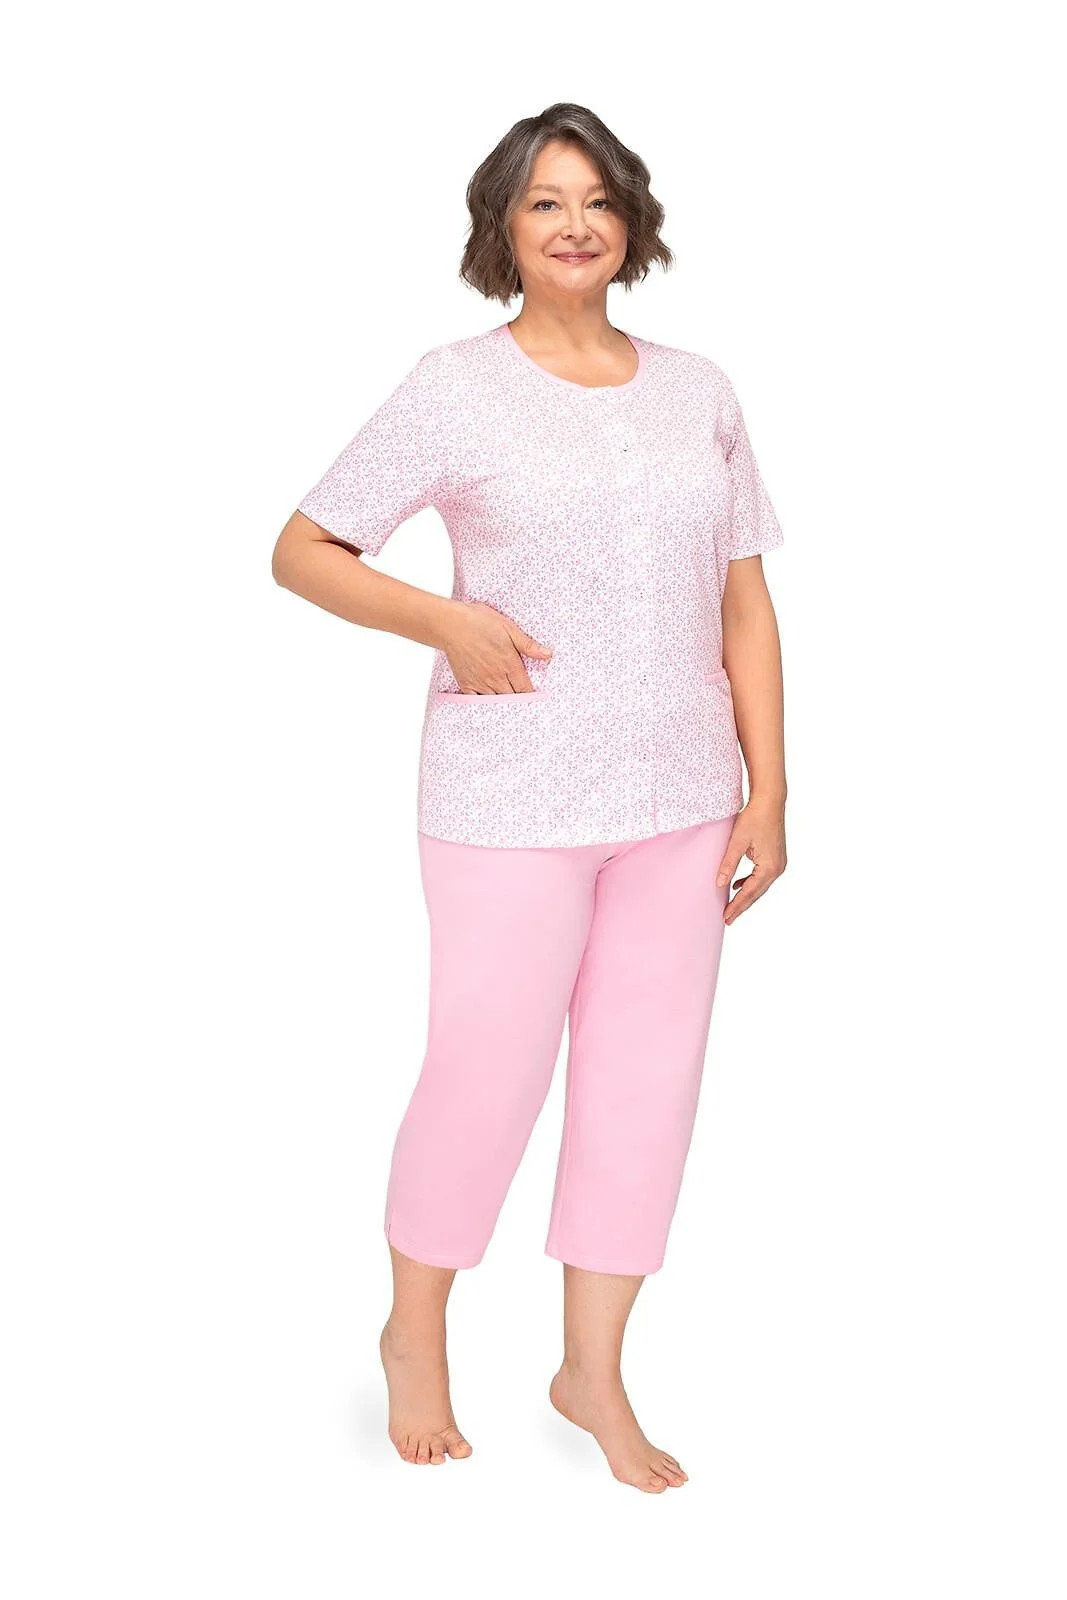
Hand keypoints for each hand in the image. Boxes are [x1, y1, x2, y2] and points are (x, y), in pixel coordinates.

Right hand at [442, 600, 552, 692]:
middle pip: (512, 697)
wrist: (452, 625)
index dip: (531, 694)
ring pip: (497, 700)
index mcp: (509, 664)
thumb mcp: (509, 628)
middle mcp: (496, 677)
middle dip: (518, 698)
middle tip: (522, 699)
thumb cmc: (480, 622)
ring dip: (503, 701)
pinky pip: (477, 701)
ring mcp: (480, 682)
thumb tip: (548, 654)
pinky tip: (488, 702)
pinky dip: (484, 703)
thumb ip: (528, 645)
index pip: (525, 688)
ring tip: (507, 702)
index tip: (533, 694)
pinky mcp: (466, 683)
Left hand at [716, 798, 786, 923]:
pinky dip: (749, 883)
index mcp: (770, 867)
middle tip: (727, 919)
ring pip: (760, 886)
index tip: (726, 917)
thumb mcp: (737, 842)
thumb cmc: (755, 818)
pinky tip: (737, 885)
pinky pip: (762, 876)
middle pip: (757, 893)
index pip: (750, 893)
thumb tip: (718, 884)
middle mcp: (777, 869)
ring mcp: (779, 864)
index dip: (737, 906)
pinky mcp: (775, 857)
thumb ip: (728, 864)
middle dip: (741, 906)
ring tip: (731, 907)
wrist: (770, 802)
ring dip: (746, 896)